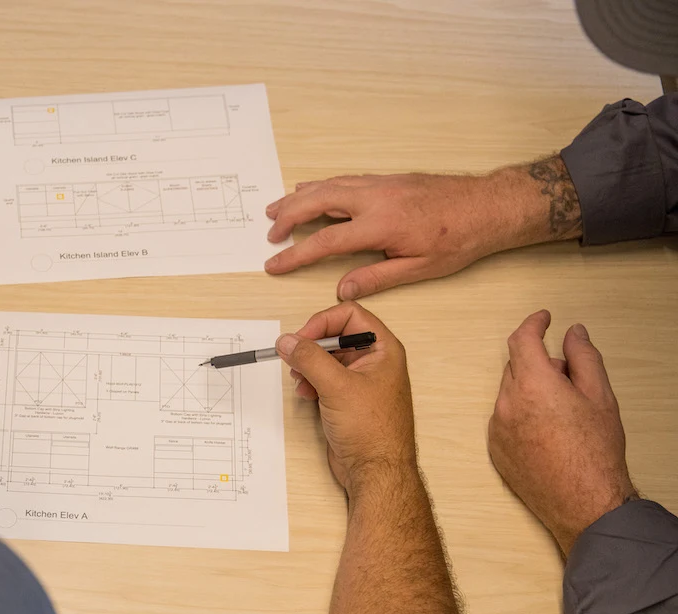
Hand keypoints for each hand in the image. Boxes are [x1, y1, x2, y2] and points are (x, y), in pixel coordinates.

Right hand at [263, 161, 578, 299]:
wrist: (488, 206)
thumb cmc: (459, 238)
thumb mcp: (419, 268)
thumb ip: (376, 277)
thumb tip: (342, 289)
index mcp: (380, 224)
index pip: (324, 240)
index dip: (295, 254)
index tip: (274, 263)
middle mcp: (375, 198)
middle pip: (316, 201)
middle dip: (288, 216)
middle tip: (270, 233)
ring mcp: (380, 184)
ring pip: (328, 185)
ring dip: (299, 196)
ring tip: (277, 207)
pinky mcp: (386, 179)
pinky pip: (344, 180)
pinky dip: (321, 186)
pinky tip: (311, 190)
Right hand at [276, 302, 415, 492]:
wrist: (375, 470)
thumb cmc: (374, 431)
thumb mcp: (338, 386)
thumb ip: (310, 358)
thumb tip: (288, 341)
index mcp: (383, 349)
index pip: (350, 315)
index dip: (323, 322)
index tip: (302, 337)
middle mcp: (373, 361)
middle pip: (335, 335)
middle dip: (311, 345)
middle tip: (294, 357)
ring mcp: (359, 380)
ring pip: (326, 357)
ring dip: (308, 364)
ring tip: (299, 378)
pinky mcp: (346, 398)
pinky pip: (324, 378)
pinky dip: (310, 381)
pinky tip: (305, 393)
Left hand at [488, 311, 635, 555]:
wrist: (582, 501)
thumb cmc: (595, 452)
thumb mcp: (600, 396)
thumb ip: (584, 357)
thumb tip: (573, 333)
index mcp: (533, 385)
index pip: (522, 340)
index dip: (534, 324)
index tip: (544, 319)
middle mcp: (506, 404)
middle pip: (517, 367)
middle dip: (541, 365)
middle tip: (570, 381)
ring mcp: (496, 428)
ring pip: (510, 393)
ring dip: (531, 391)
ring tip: (564, 414)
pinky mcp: (494, 449)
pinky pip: (504, 419)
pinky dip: (521, 415)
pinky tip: (548, 434)